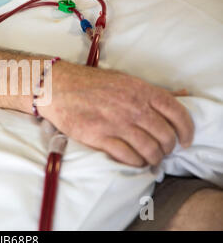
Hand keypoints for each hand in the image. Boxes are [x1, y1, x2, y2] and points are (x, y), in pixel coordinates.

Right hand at [39, 62, 193, 166]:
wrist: (57, 86)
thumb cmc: (88, 82)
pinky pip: (127, 157)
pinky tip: (133, 161)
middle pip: (165, 136)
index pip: (177, 113)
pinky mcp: (99, 136)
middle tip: (161, 152)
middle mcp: (132, 107)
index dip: (186, 131)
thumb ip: (148, 92)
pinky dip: (134, 163)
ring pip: (149, 150)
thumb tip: (179, 95)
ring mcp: (116, 122)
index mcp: (140, 90)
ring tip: (149, 160)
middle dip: (167, 148)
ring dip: (152, 159)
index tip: (185, 141)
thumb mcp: (122, 79)